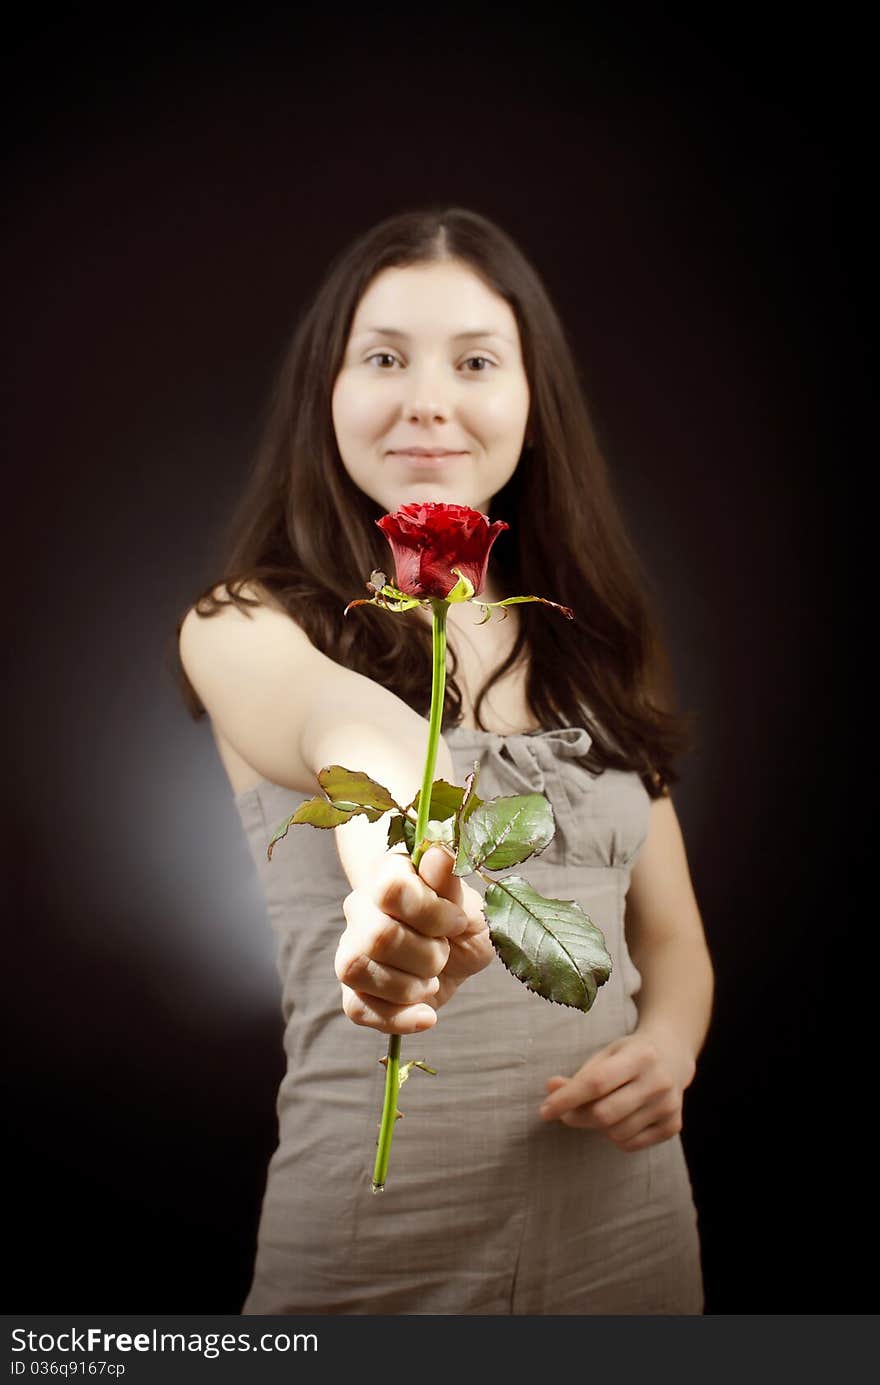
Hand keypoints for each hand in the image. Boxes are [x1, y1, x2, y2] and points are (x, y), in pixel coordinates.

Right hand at [335, 845, 492, 1034]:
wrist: (455, 955)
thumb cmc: (461, 923)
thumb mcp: (470, 904)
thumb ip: (450, 883)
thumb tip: (437, 853)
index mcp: (389, 874)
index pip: (392, 889)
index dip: (430, 913)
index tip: (456, 922)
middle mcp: (361, 907)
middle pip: (377, 936)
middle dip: (426, 955)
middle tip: (444, 952)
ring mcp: (351, 947)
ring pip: (356, 969)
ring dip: (409, 986)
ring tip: (431, 980)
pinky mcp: (353, 988)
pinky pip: (356, 1008)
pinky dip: (397, 1018)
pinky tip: (426, 1015)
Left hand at [538, 1026, 696, 1151]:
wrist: (672, 1056)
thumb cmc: (629, 1055)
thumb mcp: (605, 1056)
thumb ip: (579, 1076)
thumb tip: (550, 1090)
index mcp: (640, 1056)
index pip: (596, 1083)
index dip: (567, 1098)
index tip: (544, 1110)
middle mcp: (658, 1081)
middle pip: (604, 1114)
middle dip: (577, 1117)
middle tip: (566, 1113)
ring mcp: (669, 1106)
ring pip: (616, 1133)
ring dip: (598, 1127)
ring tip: (601, 1109)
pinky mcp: (673, 1126)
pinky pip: (630, 1145)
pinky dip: (616, 1136)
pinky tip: (620, 1118)